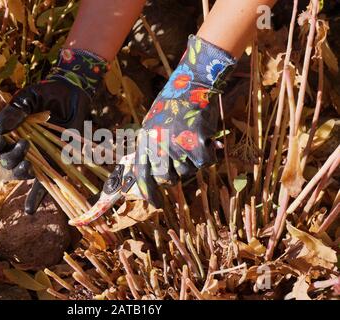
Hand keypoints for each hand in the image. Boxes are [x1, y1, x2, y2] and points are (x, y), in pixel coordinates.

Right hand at [0, 48, 107, 213]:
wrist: (72, 94)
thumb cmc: (47, 94)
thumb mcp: (29, 97)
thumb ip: (16, 110)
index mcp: (11, 132)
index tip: (1, 138)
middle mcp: (21, 147)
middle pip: (7, 162)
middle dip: (12, 157)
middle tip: (25, 144)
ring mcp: (38, 157)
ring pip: (22, 173)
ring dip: (22, 172)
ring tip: (28, 164)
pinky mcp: (54, 163)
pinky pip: (45, 184)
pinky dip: (36, 198)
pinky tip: (29, 210)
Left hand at [132, 35, 235, 207]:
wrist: (193, 84)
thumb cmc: (173, 105)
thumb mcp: (153, 124)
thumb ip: (151, 147)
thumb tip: (151, 174)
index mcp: (145, 140)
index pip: (142, 174)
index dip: (148, 192)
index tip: (155, 204)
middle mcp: (158, 145)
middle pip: (168, 178)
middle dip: (176, 174)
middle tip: (183, 159)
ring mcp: (176, 145)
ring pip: (189, 172)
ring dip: (193, 162)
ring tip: (193, 139)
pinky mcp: (196, 143)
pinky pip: (206, 163)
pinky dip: (210, 154)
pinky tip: (207, 140)